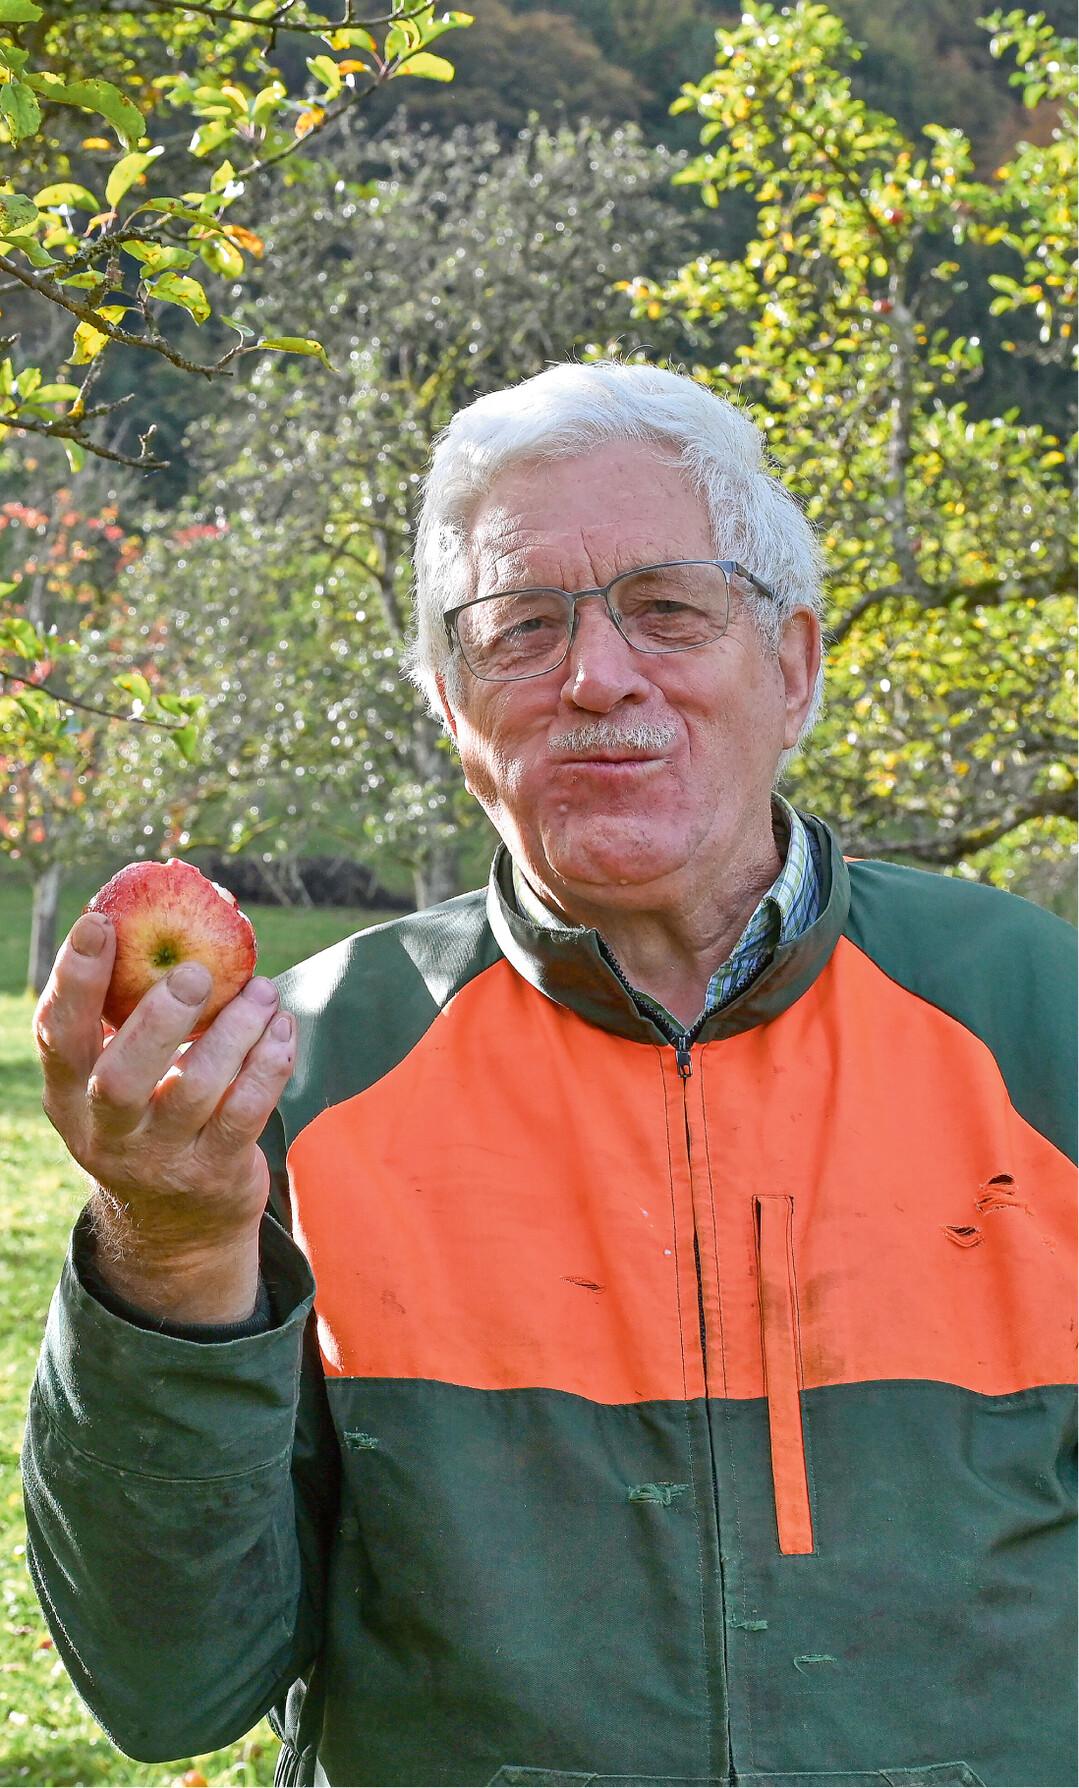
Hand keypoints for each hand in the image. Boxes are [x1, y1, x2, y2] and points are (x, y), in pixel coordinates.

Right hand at [33, 910, 296, 1322]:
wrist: (176, 1228)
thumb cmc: (147, 1117)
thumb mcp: (117, 1078)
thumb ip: (127, 1014)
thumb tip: (157, 913)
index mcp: (69, 1097)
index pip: (58, 1037)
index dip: (74, 979)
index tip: (99, 921)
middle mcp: (106, 1133)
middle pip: (120, 1079)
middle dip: (158, 1020)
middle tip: (196, 972)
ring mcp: (160, 1160)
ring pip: (197, 1090)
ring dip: (236, 1031)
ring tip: (262, 991)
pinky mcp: (214, 1173)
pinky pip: (246, 1113)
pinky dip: (269, 1065)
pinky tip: (282, 1028)